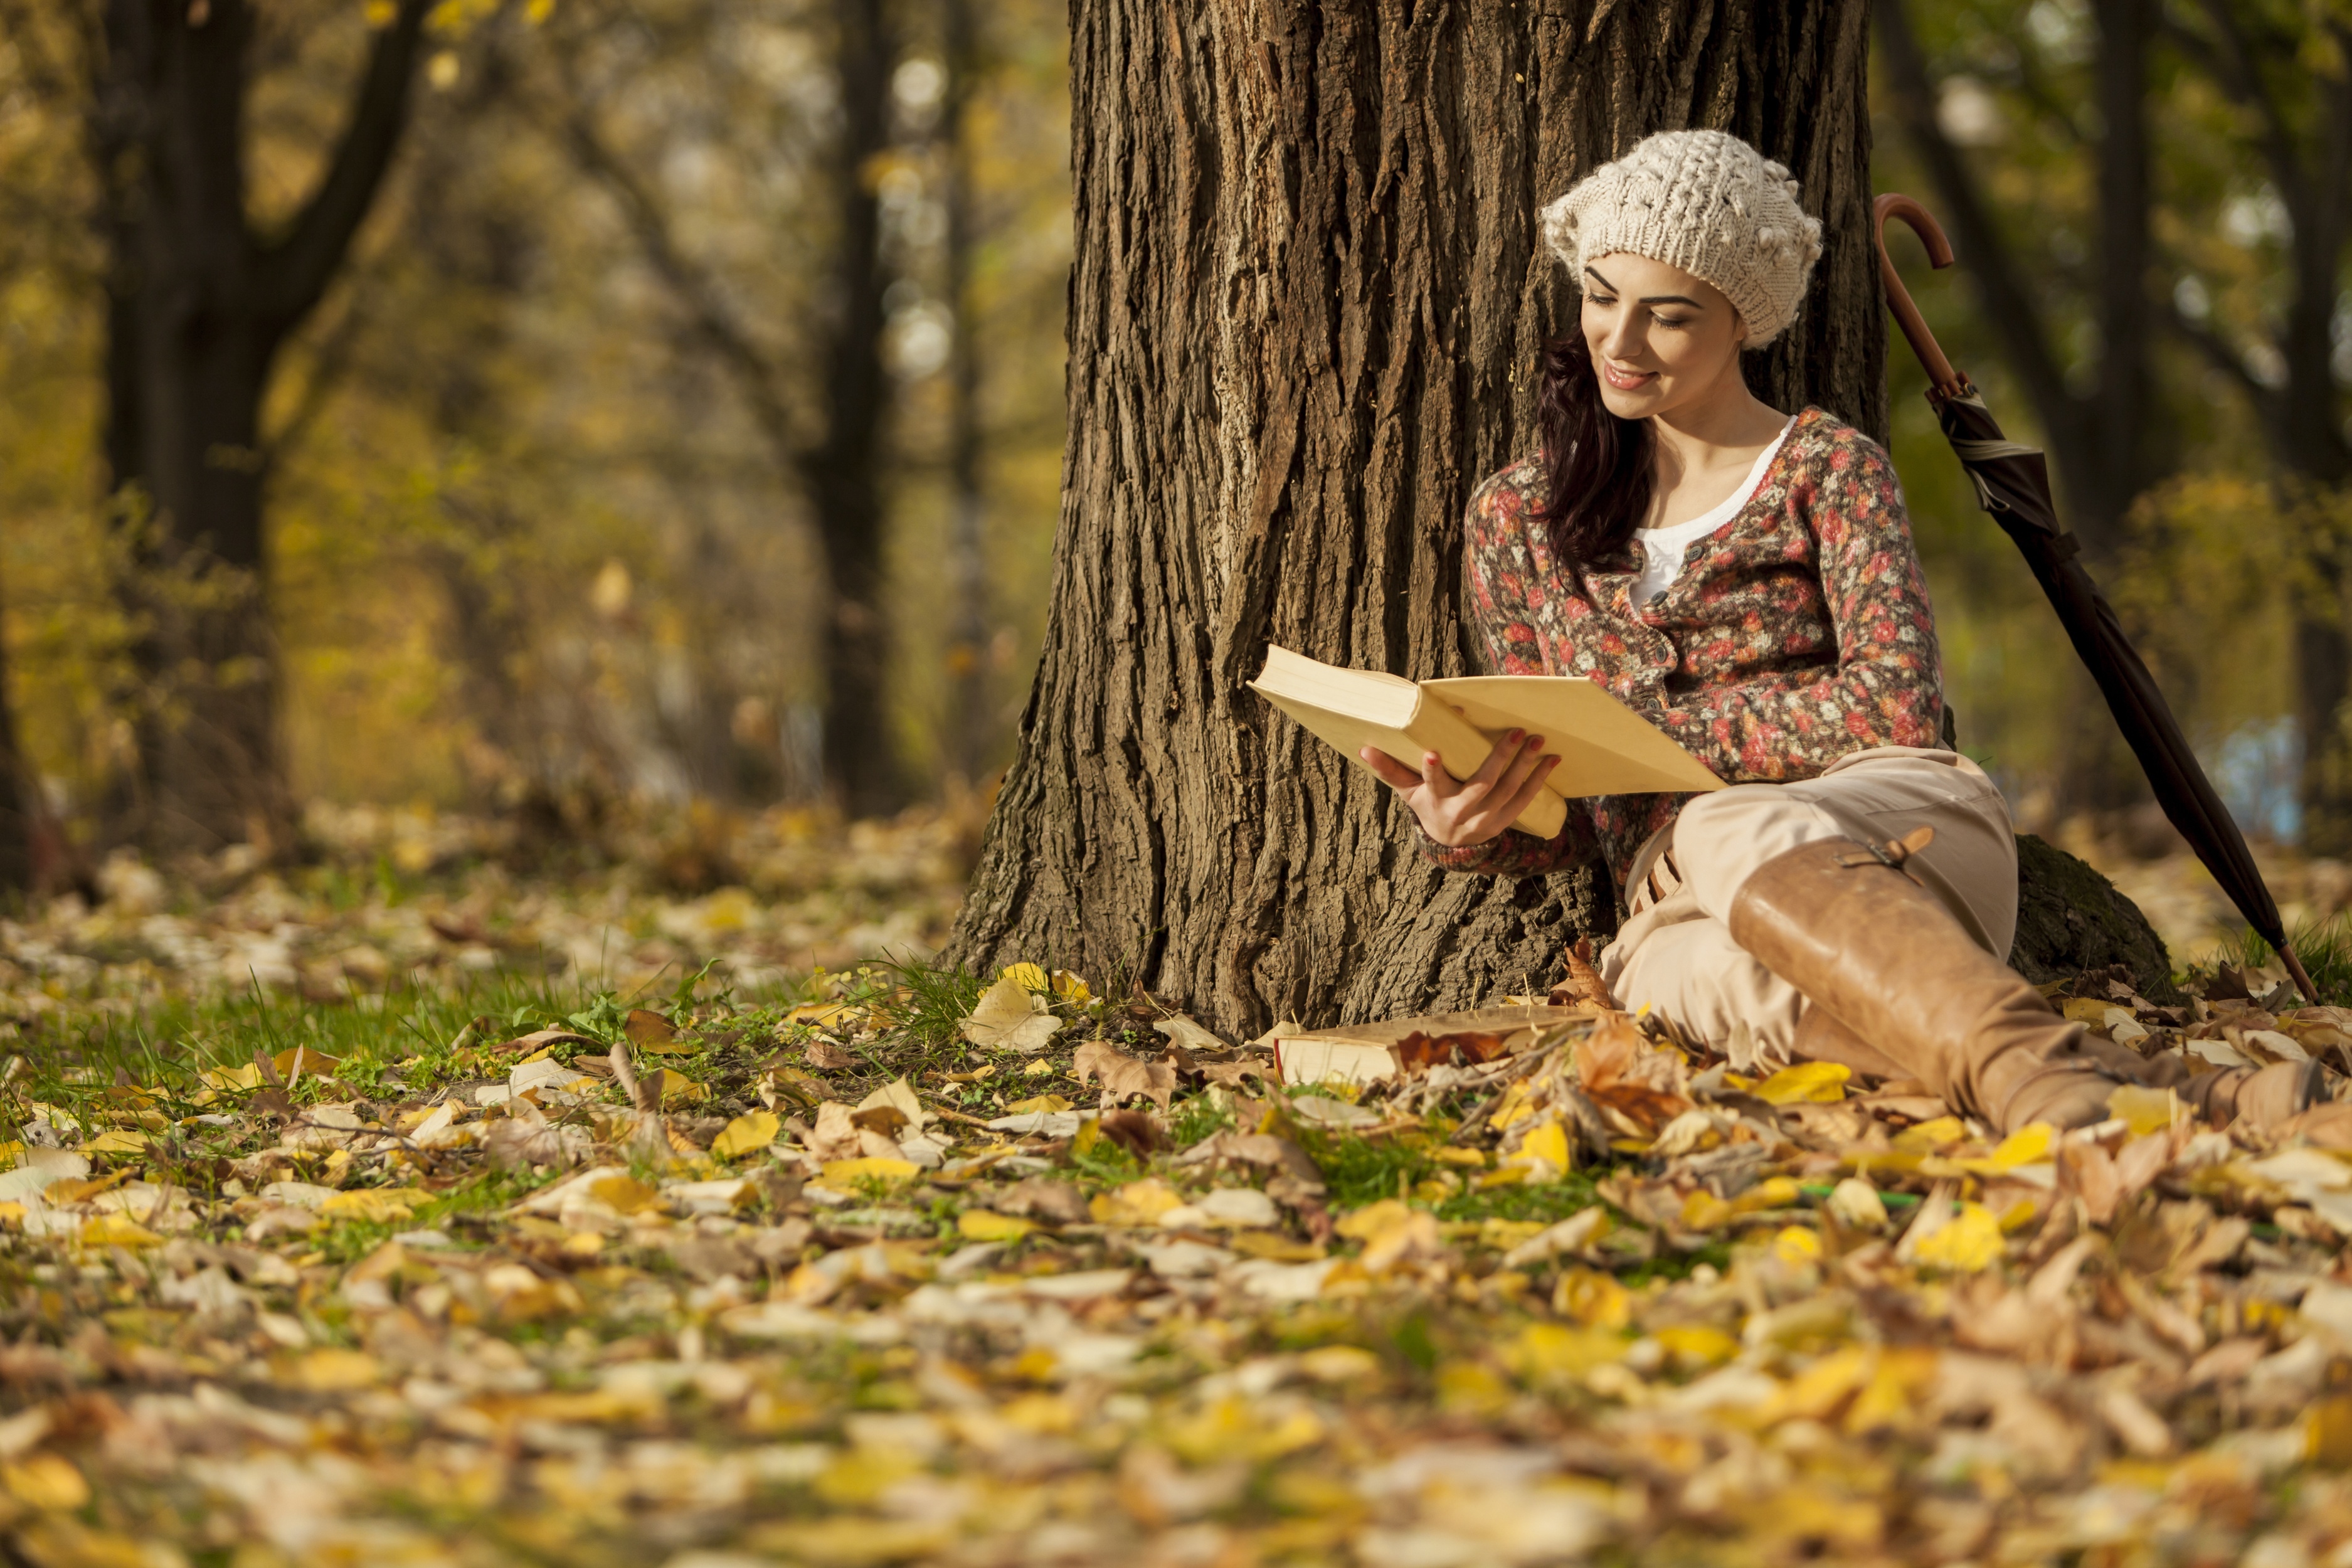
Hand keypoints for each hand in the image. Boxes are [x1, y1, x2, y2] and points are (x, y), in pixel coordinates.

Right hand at [1359, 729, 1560, 846]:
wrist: (1448, 845)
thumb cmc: (1426, 806)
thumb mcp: (1407, 791)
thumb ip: (1389, 769)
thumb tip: (1364, 747)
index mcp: (1434, 801)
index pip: (1431, 784)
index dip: (1431, 770)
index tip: (1431, 754)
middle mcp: (1460, 813)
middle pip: (1482, 785)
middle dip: (1500, 759)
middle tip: (1516, 733)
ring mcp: (1484, 819)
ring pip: (1508, 791)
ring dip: (1525, 766)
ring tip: (1537, 740)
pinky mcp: (1503, 822)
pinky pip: (1524, 800)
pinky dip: (1539, 780)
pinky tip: (1551, 761)